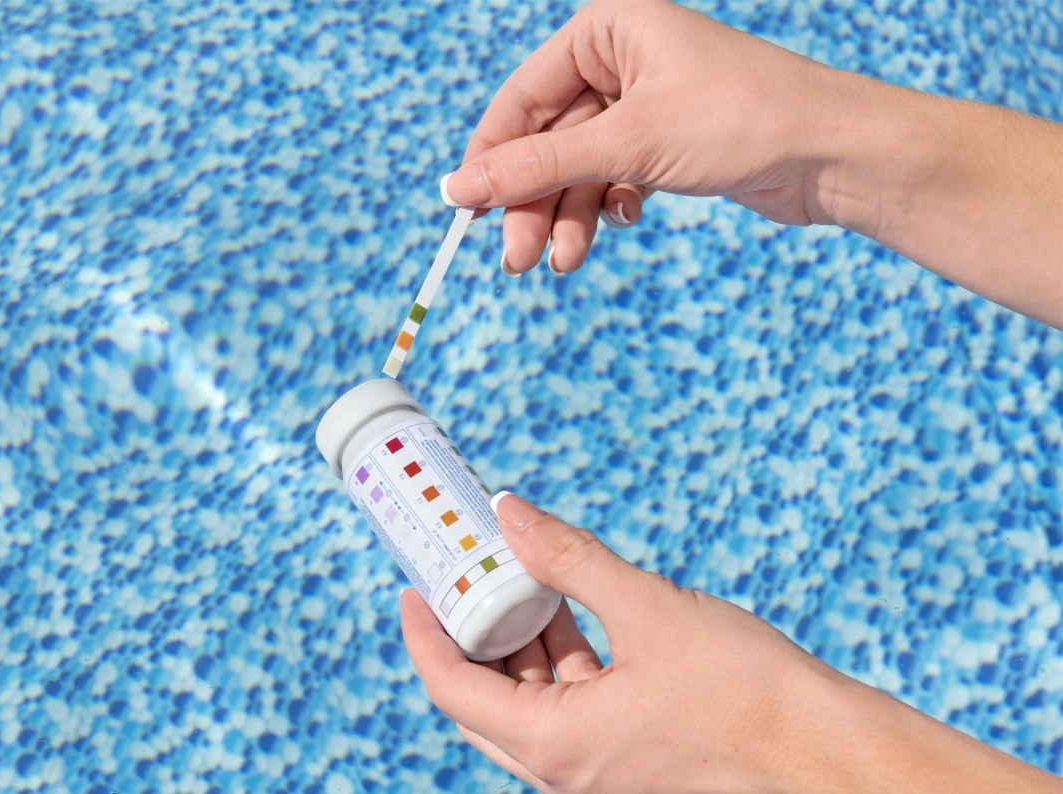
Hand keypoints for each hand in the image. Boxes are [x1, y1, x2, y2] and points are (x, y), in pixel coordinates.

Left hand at [400, 493, 1062, 793]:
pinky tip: (567, 609)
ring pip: (526, 708)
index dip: (424, 633)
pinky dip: (558, 666)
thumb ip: (568, 557)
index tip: (413, 585)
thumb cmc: (746, 684)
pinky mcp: (625, 769)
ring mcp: (595, 779)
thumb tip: (510, 512)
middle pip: (482, 704)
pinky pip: (567, 715)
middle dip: (468, 636)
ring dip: (517, 646)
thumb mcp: (646, 605)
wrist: (826, 746)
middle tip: (459, 578)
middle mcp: (565, 776)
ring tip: (517, 578)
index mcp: (555, 746)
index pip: (453, 690)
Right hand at [443, 0, 1062, 324]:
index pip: (522, 98)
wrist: (835, 154)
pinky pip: (613, 178)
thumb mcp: (627, 144)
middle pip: (548, 140)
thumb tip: (459, 190)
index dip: (491, 157)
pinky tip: (623, 223)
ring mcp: (646, 103)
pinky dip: (607, 208)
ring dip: (567, 217)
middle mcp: (623, 61)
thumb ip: (537, 168)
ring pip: (579, 167)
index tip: (464, 210)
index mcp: (607, 31)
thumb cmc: (743, 119)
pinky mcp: (669, 142)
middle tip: (516, 260)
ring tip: (563, 262)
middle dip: (532, 201)